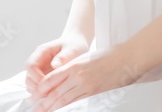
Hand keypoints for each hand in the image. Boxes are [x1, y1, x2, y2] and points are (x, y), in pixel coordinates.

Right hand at [24, 32, 89, 98]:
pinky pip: (39, 88)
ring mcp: (39, 70)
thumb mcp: (71, 49)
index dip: (36, 77)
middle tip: (50, 93)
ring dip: (40, 92)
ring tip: (53, 95)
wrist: (77, 45)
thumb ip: (63, 57)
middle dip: (37, 87)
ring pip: (32, 84)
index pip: (31, 65)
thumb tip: (54, 66)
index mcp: (42, 52)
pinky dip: (44, 93)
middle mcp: (38, 61)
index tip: (48, 83)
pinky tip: (54, 95)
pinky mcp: (43, 77)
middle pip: (29, 77)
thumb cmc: (74, 46)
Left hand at [27, 43, 144, 111]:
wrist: (125, 59)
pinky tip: (64, 111)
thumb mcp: (85, 58)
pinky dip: (69, 108)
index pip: (52, 79)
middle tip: (36, 108)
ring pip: (65, 100)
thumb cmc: (107, 56)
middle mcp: (78, 76)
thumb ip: (71, 67)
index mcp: (74, 65)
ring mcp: (86, 86)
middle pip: (56, 92)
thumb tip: (58, 77)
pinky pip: (79, 103)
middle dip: (44, 102)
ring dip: (53, 107)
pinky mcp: (95, 94)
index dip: (42, 88)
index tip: (36, 94)